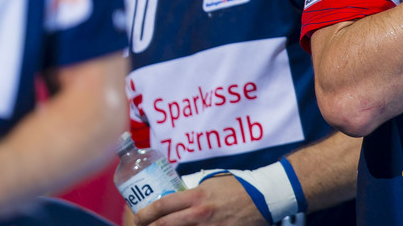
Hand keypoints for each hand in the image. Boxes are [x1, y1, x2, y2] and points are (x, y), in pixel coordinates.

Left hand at [134, 174, 267, 225]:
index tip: (139, 216)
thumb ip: (194, 190)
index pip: (163, 206)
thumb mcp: (212, 182)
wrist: (263, 197)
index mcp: (197, 195)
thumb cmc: (237, 186)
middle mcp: (199, 214)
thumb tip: (177, 195)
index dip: (146, 213)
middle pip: (164, 225)